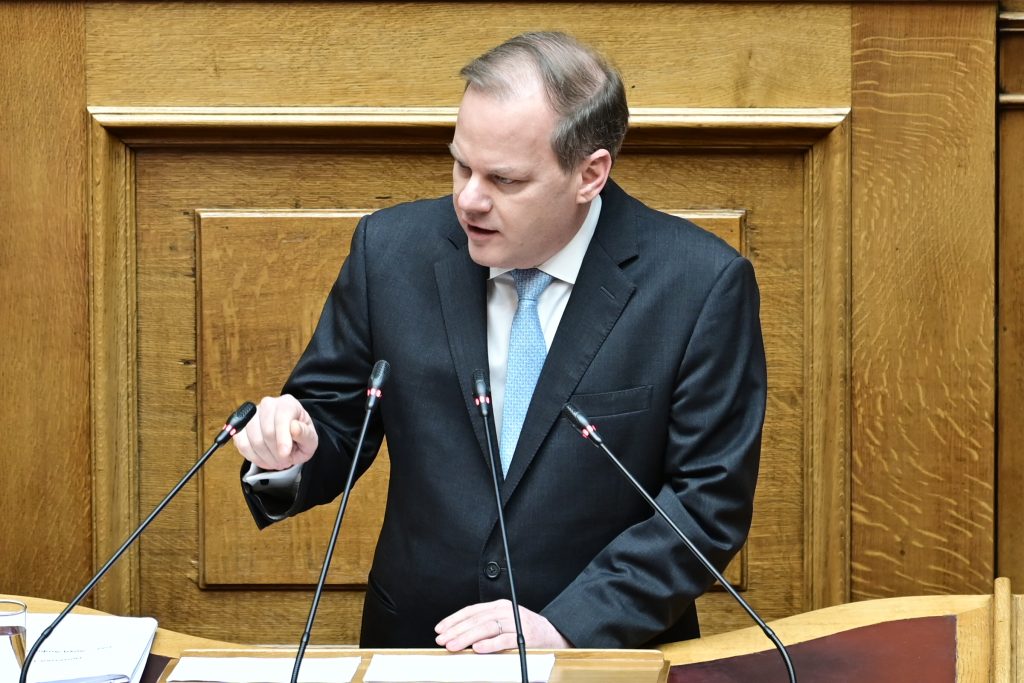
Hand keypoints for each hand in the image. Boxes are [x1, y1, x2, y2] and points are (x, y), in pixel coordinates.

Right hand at [232, 394, 317, 470]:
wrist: (289, 438)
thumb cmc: (300, 437)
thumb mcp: (311, 439)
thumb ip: (305, 434)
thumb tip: (294, 428)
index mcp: (287, 403)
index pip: (281, 418)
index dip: (283, 439)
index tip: (286, 455)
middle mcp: (268, 404)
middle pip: (267, 431)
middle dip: (275, 452)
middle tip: (284, 463)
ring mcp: (252, 414)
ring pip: (253, 440)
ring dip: (265, 457)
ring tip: (276, 462)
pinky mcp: (241, 426)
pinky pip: (242, 444)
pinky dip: (253, 457)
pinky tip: (264, 460)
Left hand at [434, 599, 570, 652]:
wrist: (554, 635)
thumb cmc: (525, 630)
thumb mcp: (504, 622)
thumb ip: (485, 626)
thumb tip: (459, 635)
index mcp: (499, 606)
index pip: (472, 610)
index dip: (454, 619)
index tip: (440, 629)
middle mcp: (507, 611)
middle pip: (477, 619)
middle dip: (456, 630)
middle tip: (442, 640)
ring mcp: (516, 623)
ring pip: (487, 628)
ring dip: (467, 638)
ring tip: (454, 645)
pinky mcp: (524, 637)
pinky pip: (504, 640)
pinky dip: (489, 645)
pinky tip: (477, 649)